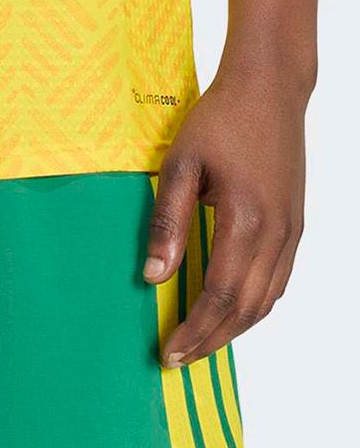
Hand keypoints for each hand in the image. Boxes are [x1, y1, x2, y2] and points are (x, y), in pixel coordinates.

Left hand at [143, 66, 305, 365]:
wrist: (269, 89)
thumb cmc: (220, 119)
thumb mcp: (180, 163)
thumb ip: (166, 221)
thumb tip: (152, 277)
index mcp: (247, 220)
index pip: (220, 295)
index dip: (195, 330)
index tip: (168, 353)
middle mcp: (277, 234)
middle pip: (246, 308)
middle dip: (211, 340)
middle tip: (178, 359)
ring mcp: (292, 231)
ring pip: (267, 300)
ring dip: (234, 328)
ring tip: (200, 342)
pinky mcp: (295, 223)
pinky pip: (278, 280)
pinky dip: (255, 305)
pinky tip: (232, 309)